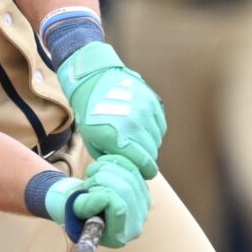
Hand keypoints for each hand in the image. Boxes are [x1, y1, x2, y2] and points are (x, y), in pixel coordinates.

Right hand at [43, 153, 151, 248]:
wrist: (80, 205)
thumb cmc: (75, 211)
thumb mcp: (73, 210)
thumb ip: (85, 207)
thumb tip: (104, 199)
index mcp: (117, 237)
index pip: (118, 207)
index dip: (100, 193)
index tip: (88, 193)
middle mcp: (135, 225)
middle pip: (126, 188)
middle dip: (101, 178)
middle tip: (88, 184)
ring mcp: (142, 207)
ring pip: (131, 174)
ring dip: (106, 169)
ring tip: (92, 176)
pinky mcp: (143, 190)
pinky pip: (133, 166)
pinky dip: (114, 162)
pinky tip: (101, 168)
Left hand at [56, 41, 166, 178]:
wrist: (95, 79)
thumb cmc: (91, 114)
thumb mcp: (93, 140)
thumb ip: (110, 157)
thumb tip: (126, 168)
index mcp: (116, 136)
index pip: (144, 162)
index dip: (146, 171)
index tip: (145, 172)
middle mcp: (134, 124)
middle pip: (152, 151)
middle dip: (145, 157)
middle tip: (136, 154)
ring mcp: (145, 111)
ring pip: (157, 138)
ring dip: (150, 143)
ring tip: (137, 138)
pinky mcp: (152, 101)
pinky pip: (161, 125)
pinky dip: (154, 130)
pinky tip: (142, 126)